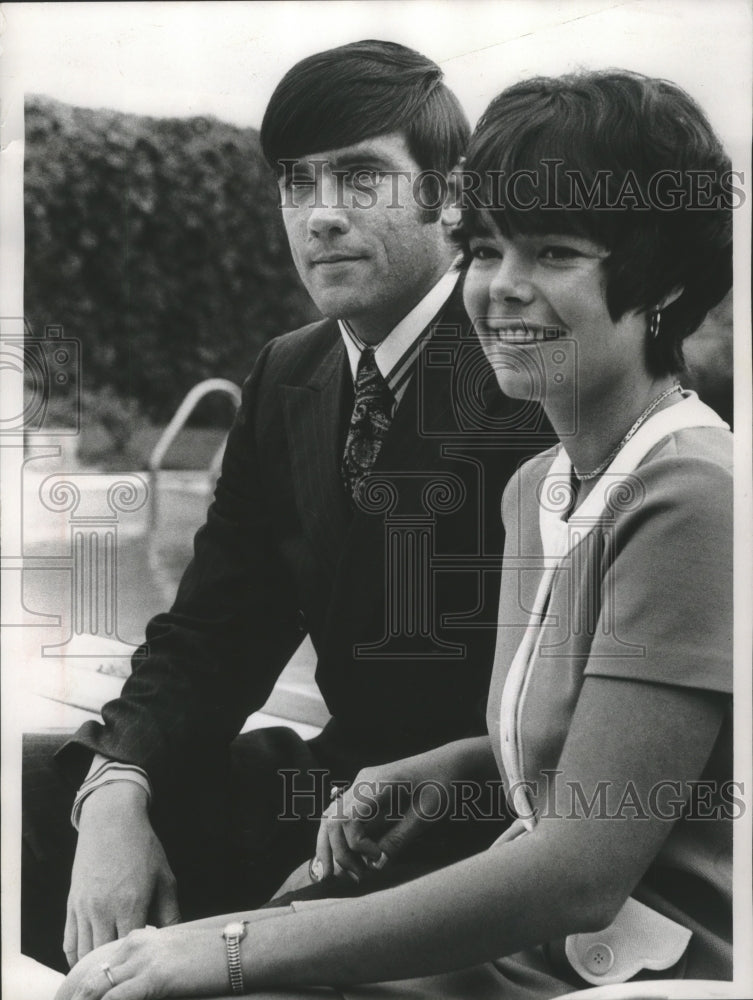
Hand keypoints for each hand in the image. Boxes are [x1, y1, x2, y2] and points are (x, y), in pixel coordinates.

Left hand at [55, 925, 223, 999]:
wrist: (239, 949)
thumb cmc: (211, 953)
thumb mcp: (175, 951)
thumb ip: (151, 957)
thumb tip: (132, 974)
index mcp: (138, 937)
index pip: (96, 965)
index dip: (77, 991)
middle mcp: (135, 944)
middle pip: (89, 977)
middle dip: (71, 999)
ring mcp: (143, 959)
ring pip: (96, 989)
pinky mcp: (154, 976)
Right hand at [64, 783, 179, 966]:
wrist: (111, 820)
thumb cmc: (142, 847)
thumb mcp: (164, 878)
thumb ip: (171, 913)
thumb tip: (173, 940)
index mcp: (131, 904)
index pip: (131, 950)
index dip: (140, 962)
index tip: (147, 967)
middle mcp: (103, 909)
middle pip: (105, 958)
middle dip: (117, 970)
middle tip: (127, 979)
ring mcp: (84, 908)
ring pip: (84, 955)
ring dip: (96, 968)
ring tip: (110, 975)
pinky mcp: (71, 905)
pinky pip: (69, 942)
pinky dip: (76, 958)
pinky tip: (89, 964)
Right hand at [314, 750, 461, 882]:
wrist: (449, 762)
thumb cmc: (442, 784)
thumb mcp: (426, 815)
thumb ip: (399, 839)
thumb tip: (376, 865)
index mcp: (378, 783)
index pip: (348, 818)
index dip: (356, 845)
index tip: (378, 858)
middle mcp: (363, 781)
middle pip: (332, 819)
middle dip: (338, 852)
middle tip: (357, 876)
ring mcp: (361, 784)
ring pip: (330, 816)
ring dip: (330, 846)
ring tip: (333, 875)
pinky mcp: (364, 792)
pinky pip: (341, 814)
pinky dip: (337, 837)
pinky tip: (342, 857)